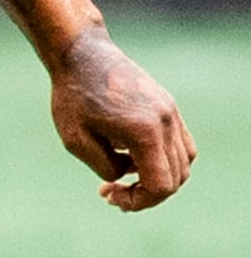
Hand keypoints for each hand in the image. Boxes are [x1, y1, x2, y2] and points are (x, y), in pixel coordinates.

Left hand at [51, 26, 193, 210]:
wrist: (82, 56)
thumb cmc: (73, 97)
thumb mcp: (75, 140)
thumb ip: (105, 166)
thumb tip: (127, 176)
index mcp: (145, 132)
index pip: (162, 185)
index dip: (139, 201)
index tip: (109, 196)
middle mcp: (166, 122)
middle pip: (177, 177)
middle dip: (146, 193)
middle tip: (111, 192)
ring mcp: (172, 112)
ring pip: (184, 161)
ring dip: (158, 176)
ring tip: (123, 176)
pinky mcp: (169, 106)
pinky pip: (181, 143)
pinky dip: (164, 158)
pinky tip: (132, 157)